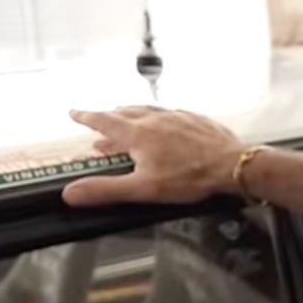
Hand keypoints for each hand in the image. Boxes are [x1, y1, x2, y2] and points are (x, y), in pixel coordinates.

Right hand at [61, 106, 246, 206]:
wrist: (233, 165)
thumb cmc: (189, 178)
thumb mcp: (142, 189)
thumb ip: (105, 190)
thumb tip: (70, 192)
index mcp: (138, 133)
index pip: (104, 121)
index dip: (87, 117)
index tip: (74, 113)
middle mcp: (156, 118)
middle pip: (125, 113)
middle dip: (108, 118)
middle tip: (98, 123)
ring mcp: (178, 117)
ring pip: (147, 110)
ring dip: (132, 115)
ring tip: (125, 121)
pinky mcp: (196, 120)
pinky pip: (170, 113)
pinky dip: (157, 117)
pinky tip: (163, 124)